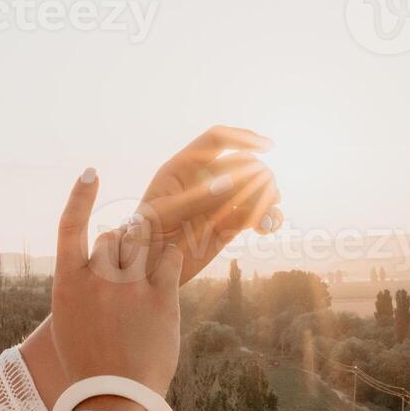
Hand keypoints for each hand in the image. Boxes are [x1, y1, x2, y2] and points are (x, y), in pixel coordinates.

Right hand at [51, 169, 184, 396]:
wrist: (114, 397)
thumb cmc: (89, 364)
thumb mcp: (70, 323)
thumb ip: (82, 287)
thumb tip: (102, 259)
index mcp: (66, 284)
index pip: (70, 226)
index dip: (80, 196)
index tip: (91, 174)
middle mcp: (96, 278)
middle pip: (113, 237)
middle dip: (122, 248)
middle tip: (127, 275)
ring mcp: (129, 285)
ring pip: (142, 243)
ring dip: (146, 252)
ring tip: (146, 279)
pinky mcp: (161, 296)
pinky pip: (170, 258)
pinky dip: (169, 261)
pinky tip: (166, 276)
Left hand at [138, 125, 281, 284]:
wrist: (140, 272)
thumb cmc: (141, 238)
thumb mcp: (164, 216)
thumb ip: (197, 198)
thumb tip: (235, 181)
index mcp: (182, 168)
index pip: (217, 140)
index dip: (243, 137)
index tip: (267, 147)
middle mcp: (202, 181)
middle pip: (242, 164)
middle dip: (259, 175)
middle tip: (267, 194)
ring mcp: (217, 203)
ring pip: (253, 189)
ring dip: (268, 196)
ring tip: (268, 215)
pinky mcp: (227, 225)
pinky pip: (254, 215)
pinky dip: (267, 217)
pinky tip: (268, 227)